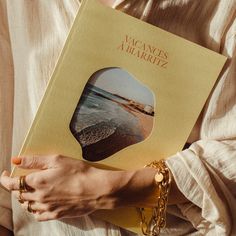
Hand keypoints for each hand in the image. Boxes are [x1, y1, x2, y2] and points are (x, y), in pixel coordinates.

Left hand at [0, 155, 160, 220]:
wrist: (95, 189)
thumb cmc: (79, 172)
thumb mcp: (57, 160)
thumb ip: (34, 160)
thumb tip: (16, 160)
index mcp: (37, 182)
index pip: (11, 183)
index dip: (5, 178)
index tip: (5, 173)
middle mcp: (38, 197)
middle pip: (18, 194)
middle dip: (16, 187)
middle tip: (22, 180)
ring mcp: (47, 207)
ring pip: (27, 205)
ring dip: (25, 198)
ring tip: (31, 191)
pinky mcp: (56, 214)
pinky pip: (38, 215)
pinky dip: (34, 209)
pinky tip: (39, 204)